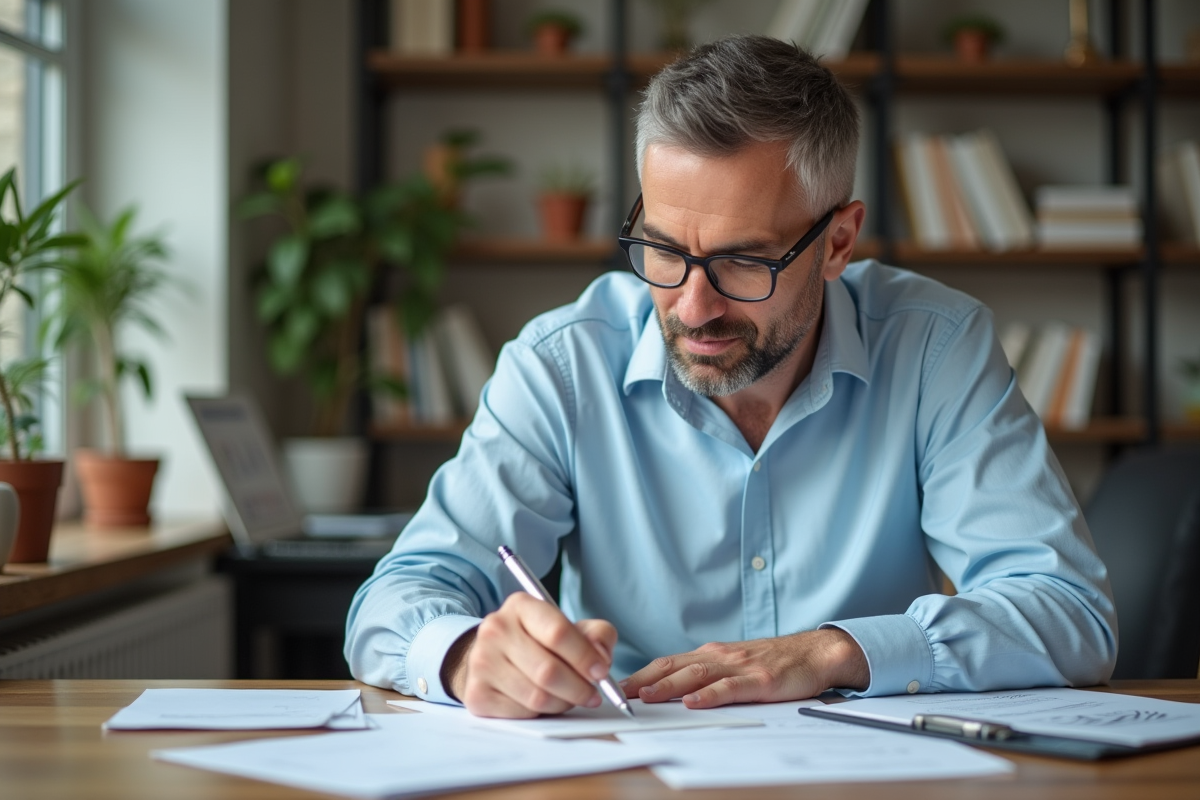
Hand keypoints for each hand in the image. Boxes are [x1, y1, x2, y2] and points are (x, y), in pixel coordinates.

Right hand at [441, 593, 617, 718]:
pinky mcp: (476, 693)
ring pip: (537, 696)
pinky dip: (541, 713)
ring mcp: (481, 662)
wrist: (495, 657)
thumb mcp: (571, 628)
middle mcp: (495, 629)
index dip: (585, 657)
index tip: (601, 672)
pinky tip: (545, 702)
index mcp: (521, 606)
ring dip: (563, 703)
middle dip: (579, 688)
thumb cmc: (539, 643)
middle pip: (548, 670)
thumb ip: (598, 635)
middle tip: (592, 694)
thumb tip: (602, 657)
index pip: (558, 632)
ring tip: (570, 698)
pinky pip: (521, 713)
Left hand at [620, 628, 868, 708]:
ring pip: (697, 675)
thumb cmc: (771, 663)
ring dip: (668, 686)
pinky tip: (694, 702)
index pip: (668, 663)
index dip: (642, 674)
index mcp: (711, 655)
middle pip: (675, 667)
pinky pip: (730, 688)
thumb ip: (706, 675)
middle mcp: (720, 657)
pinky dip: (709, 695)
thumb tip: (671, 692)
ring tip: (646, 696)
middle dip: (645, 680)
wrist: (812, 654)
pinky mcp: (759, 680)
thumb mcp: (733, 666)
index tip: (617, 687)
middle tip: (620, 693)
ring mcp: (739, 667)